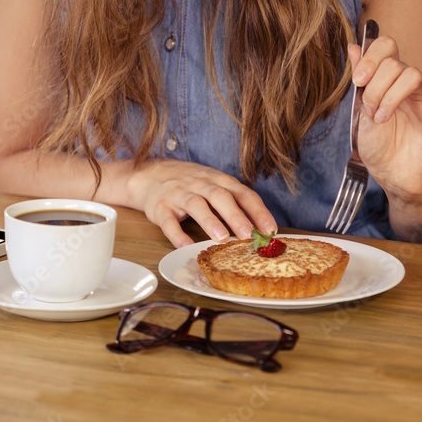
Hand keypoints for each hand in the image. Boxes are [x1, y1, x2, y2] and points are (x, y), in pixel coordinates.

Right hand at [129, 158, 277, 247]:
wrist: (151, 175)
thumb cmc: (192, 185)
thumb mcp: (215, 186)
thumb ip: (235, 204)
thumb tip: (262, 230)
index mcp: (219, 181)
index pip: (242, 193)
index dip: (257, 211)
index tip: (270, 229)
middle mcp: (200, 185)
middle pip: (220, 197)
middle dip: (236, 215)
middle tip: (248, 235)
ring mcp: (179, 194)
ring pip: (196, 205)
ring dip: (209, 220)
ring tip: (221, 238)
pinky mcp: (161, 207)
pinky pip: (169, 221)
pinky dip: (177, 234)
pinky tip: (185, 246)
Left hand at [348, 34, 421, 205]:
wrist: (392, 175)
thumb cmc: (377, 144)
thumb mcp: (359, 110)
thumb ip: (361, 79)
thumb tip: (352, 46)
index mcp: (387, 78)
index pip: (386, 47)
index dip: (370, 57)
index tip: (358, 80)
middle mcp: (406, 84)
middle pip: (395, 64)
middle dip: (376, 86)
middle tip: (369, 110)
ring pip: (414, 75)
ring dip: (392, 96)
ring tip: (382, 118)